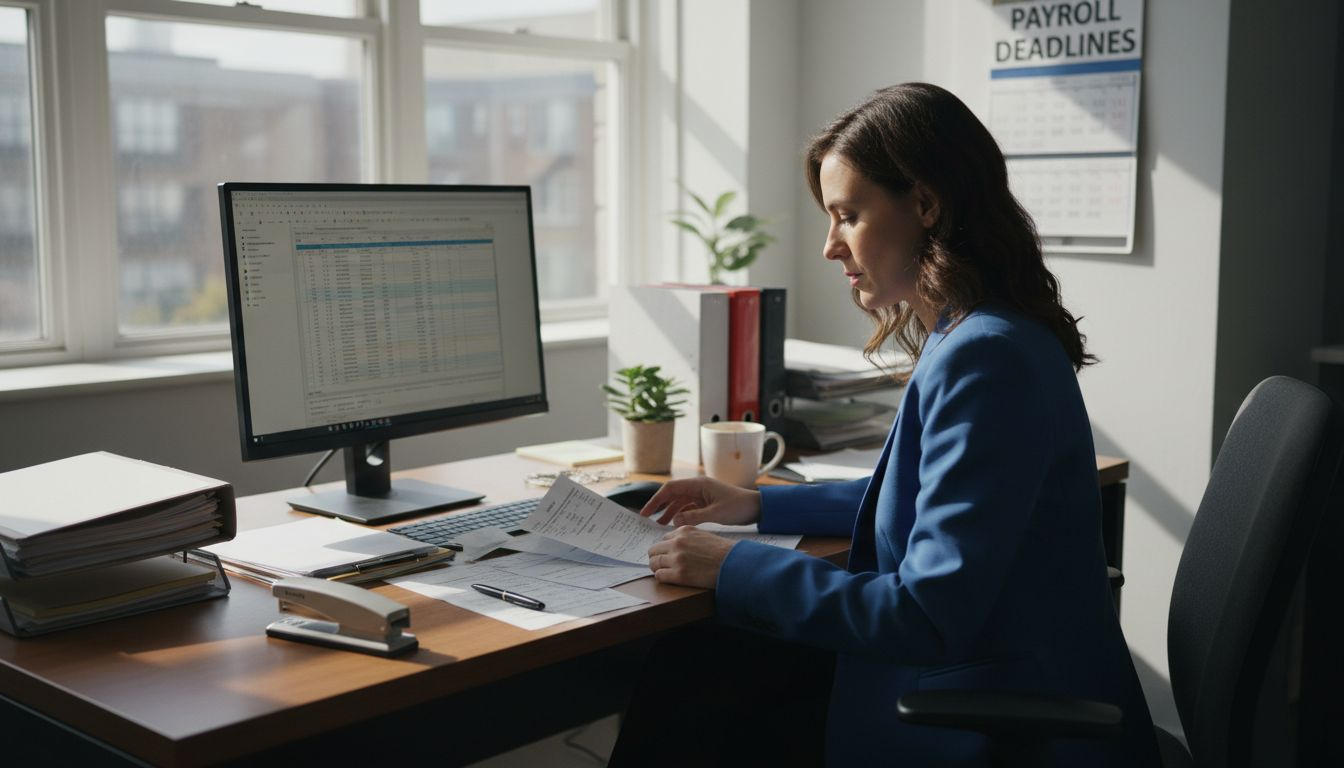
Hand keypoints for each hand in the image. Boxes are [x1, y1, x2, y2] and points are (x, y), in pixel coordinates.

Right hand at [639, 476, 761, 526]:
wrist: (757, 507)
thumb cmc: (738, 507)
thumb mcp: (715, 513)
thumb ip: (693, 517)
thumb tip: (673, 521)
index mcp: (699, 484)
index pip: (670, 489)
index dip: (656, 500)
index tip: (646, 512)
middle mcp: (698, 487)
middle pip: (672, 494)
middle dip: (659, 506)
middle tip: (647, 518)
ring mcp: (702, 494)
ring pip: (680, 502)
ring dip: (670, 512)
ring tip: (660, 525)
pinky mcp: (706, 502)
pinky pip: (688, 507)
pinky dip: (680, 515)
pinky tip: (675, 524)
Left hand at [647, 526, 735, 587]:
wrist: (735, 564)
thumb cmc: (724, 552)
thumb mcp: (704, 536)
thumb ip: (688, 538)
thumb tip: (675, 547)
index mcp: (684, 531)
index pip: (663, 539)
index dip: (665, 548)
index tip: (668, 555)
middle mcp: (678, 543)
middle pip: (654, 550)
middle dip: (657, 557)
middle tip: (662, 564)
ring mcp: (677, 559)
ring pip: (654, 563)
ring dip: (657, 568)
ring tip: (665, 572)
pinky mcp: (679, 575)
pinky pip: (659, 576)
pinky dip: (662, 578)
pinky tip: (669, 578)